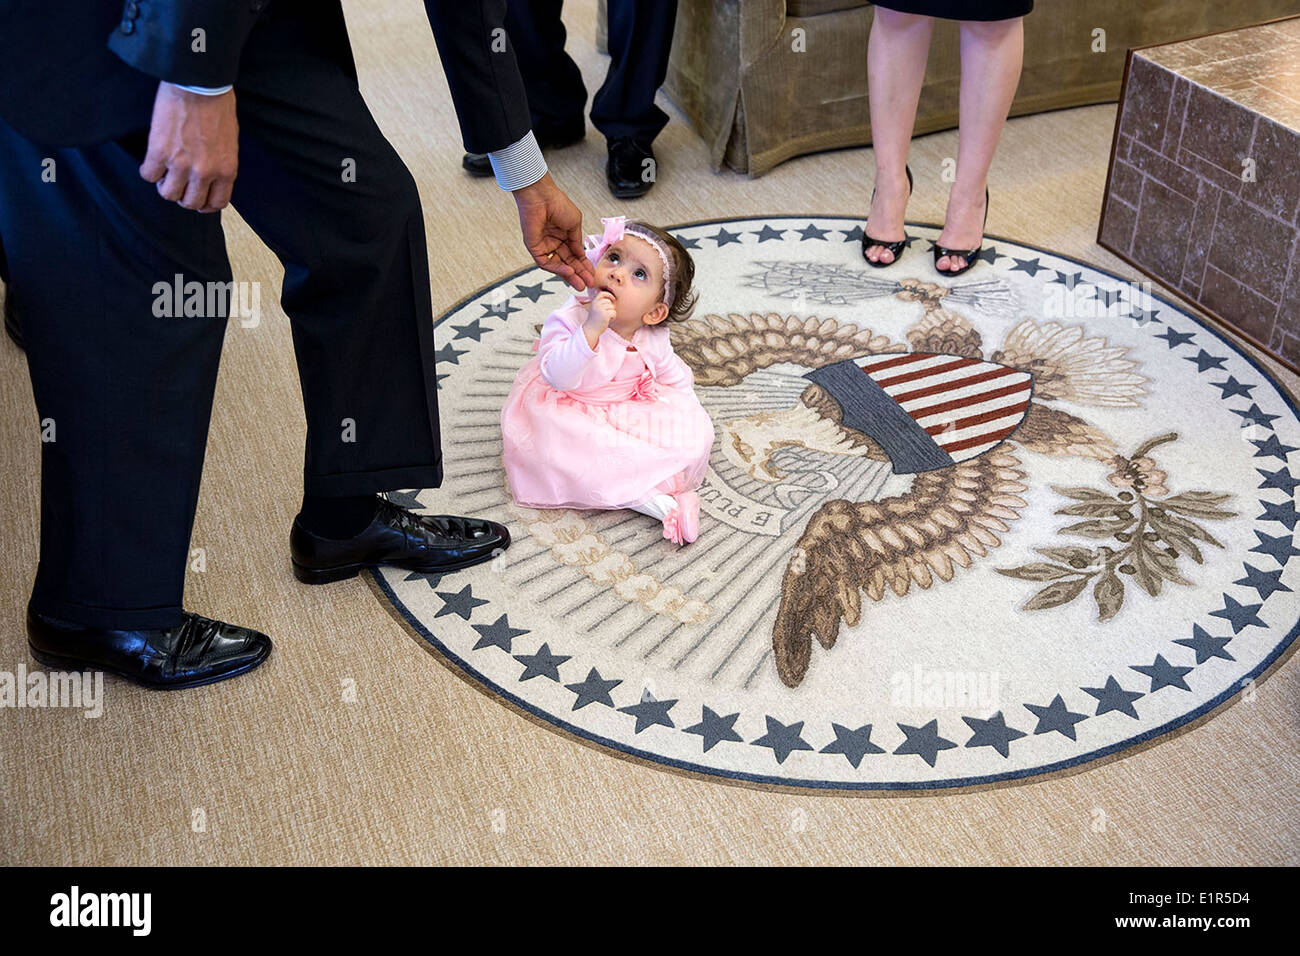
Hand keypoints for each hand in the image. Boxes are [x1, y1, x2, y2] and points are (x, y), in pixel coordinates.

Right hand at [139, 83, 238, 212]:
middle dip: (183, 196)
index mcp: (226, 170)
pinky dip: (149, 171)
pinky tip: (152, 161)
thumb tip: (211, 177)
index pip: (216, 203)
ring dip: (165, 185)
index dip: (205, 204)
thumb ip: (221, 163)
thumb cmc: (217, 106)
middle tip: (178, 183)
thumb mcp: (230, 142)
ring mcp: (181, 165)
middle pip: (190, 203)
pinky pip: (149, 175)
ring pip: (168, 194)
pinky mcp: (159, 152)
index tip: (197, 197)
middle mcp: (205, 172)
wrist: (199, 84)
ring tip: (165, 171)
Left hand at [512, 172, 594, 290]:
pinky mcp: (534, 248)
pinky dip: (557, 268)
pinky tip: (568, 271)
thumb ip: (577, 242)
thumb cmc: (558, 204)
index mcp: (564, 236)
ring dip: (569, 275)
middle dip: (578, 274)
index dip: (584, 266)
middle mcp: (554, 243)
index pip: (575, 256)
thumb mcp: (574, 225)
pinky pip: (546, 262)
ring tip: (580, 282)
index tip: (592, 275)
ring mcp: (544, 246)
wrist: (541, 196)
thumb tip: (582, 256)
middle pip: (567, 263)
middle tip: (588, 284)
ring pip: (557, 266)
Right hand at [582, 291, 614, 349]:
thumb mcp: (596, 309)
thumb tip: (612, 298)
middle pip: (609, 301)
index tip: (613, 299)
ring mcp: (600, 309)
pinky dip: (613, 317)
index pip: (602, 293)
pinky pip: (614, 312)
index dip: (609, 295)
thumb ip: (601, 303)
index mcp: (594, 302)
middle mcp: (596, 305)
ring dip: (612, 313)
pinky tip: (609, 320)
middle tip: (607, 314)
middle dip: (611, 307)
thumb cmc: (595, 320)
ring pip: (612, 307)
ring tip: (607, 317)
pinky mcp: (605, 315)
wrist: (591, 330)